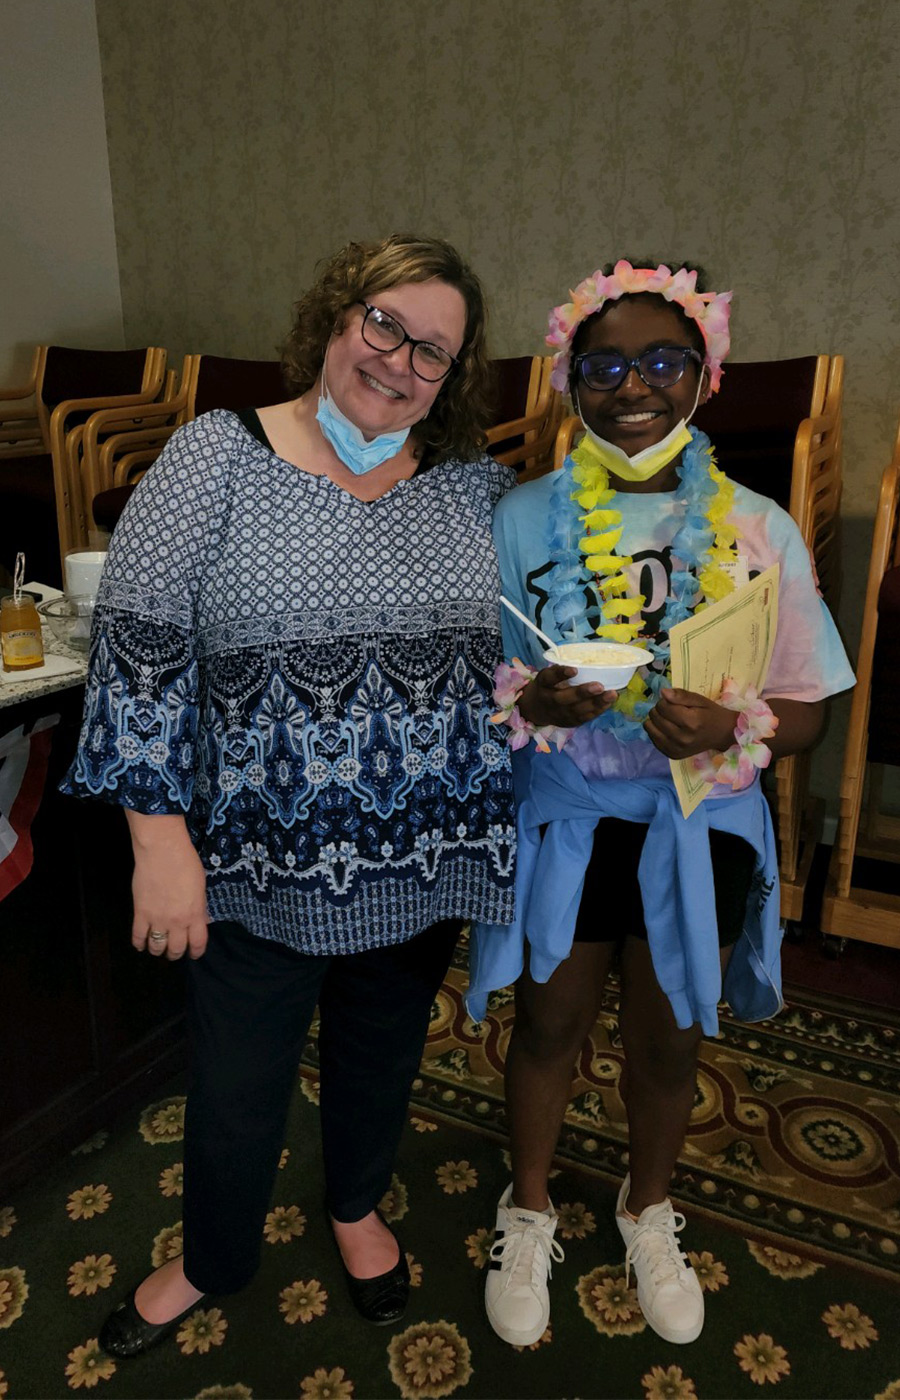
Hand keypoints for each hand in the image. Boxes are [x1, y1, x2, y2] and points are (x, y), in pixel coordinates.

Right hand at [126, 811, 208, 959]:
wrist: (162, 851)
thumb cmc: (186, 863)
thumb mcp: (200, 887)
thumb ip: (199, 907)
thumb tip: (199, 921)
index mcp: (195, 914)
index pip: (197, 943)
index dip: (196, 952)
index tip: (194, 954)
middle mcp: (177, 922)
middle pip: (176, 948)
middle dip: (175, 954)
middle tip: (174, 952)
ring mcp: (157, 919)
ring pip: (156, 946)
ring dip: (158, 950)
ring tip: (158, 948)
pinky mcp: (140, 913)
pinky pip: (138, 936)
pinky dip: (139, 943)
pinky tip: (140, 945)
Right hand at [518, 664, 615, 729]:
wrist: (536, 709)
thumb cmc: (548, 686)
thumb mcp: (548, 675)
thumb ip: (561, 670)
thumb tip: (587, 659)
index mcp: (544, 684)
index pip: (549, 678)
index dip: (561, 674)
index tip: (574, 669)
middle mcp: (550, 701)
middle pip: (565, 698)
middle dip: (582, 693)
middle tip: (599, 686)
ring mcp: (560, 714)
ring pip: (578, 710)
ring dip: (596, 703)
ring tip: (612, 694)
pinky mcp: (570, 722)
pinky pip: (585, 717)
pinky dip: (598, 710)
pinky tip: (609, 702)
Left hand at [644, 687, 735, 758]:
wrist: (722, 734)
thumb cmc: (711, 714)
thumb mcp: (699, 700)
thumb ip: (681, 695)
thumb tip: (662, 692)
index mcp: (691, 722)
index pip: (663, 707)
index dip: (664, 701)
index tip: (672, 702)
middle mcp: (682, 738)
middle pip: (655, 717)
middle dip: (659, 710)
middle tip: (671, 711)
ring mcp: (677, 749)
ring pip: (650, 729)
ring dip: (655, 721)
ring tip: (667, 719)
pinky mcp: (673, 755)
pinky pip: (653, 740)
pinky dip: (656, 732)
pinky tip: (666, 729)